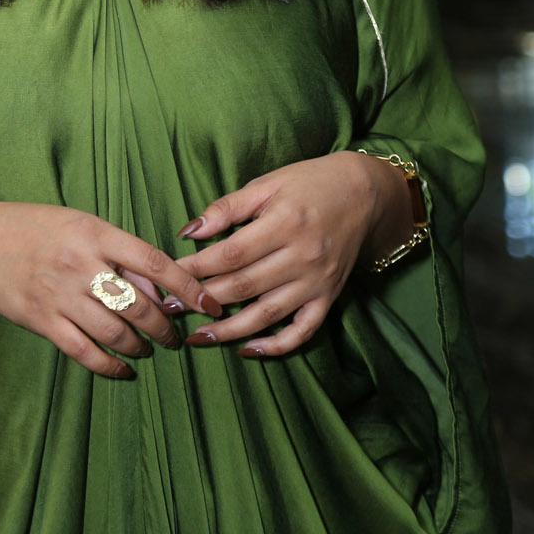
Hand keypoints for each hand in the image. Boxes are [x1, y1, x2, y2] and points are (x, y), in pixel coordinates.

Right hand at [0, 202, 220, 377]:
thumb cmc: (41, 229)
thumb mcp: (84, 226)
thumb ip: (121, 255)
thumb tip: (162, 290)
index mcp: (96, 233)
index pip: (153, 262)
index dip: (186, 285)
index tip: (208, 303)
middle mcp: (80, 264)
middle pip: (138, 304)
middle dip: (164, 327)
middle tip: (174, 338)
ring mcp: (60, 294)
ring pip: (115, 332)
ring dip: (139, 346)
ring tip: (147, 349)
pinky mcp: (42, 321)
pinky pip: (84, 351)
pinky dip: (108, 366)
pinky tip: (122, 369)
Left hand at [172, 152, 406, 356]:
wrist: (364, 193)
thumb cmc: (309, 183)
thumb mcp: (267, 184)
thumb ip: (227, 208)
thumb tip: (189, 231)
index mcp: (284, 223)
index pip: (231, 254)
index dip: (197, 267)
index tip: (169, 275)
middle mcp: (302, 256)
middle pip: (244, 286)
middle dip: (203, 300)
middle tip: (170, 308)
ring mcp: (318, 281)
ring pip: (267, 315)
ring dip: (229, 330)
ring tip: (198, 337)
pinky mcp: (330, 297)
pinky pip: (303, 330)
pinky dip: (276, 346)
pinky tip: (248, 350)